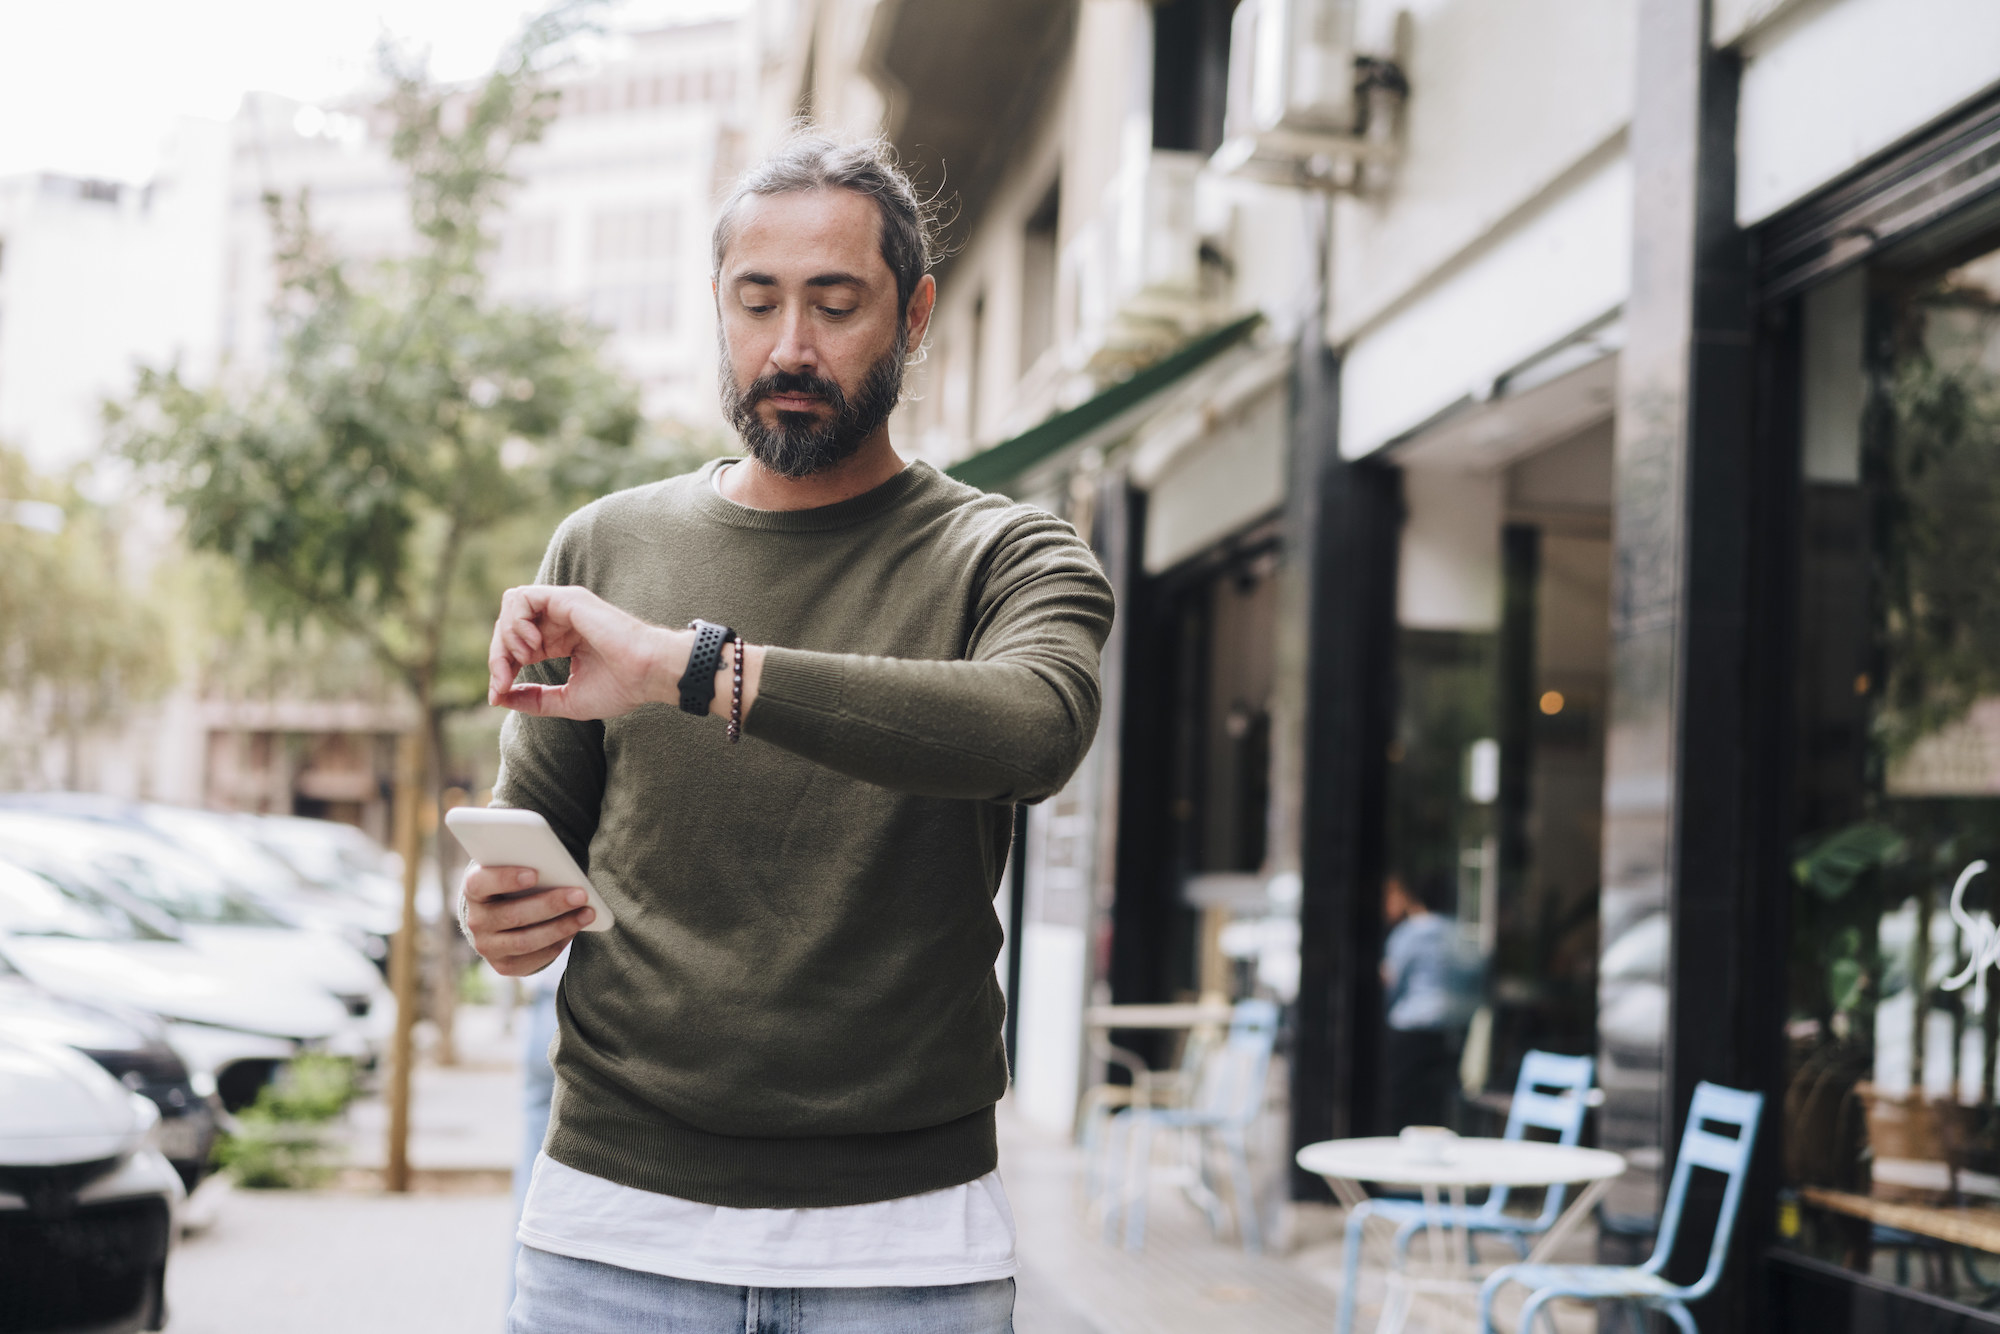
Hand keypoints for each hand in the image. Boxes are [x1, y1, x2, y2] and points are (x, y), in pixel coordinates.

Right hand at [460, 864, 594, 975]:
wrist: (500, 916)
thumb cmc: (515, 885)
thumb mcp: (515, 870)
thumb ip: (529, 867)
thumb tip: (562, 870)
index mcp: (474, 890)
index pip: (481, 884)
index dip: (505, 879)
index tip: (535, 873)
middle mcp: (476, 921)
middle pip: (513, 915)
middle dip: (550, 905)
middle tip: (580, 895)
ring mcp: (487, 946)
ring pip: (526, 941)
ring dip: (561, 927)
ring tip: (587, 914)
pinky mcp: (503, 965)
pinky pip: (534, 958)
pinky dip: (558, 943)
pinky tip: (575, 929)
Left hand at [487, 585, 683, 719]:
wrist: (647, 674)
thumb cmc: (620, 687)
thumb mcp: (566, 700)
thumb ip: (534, 699)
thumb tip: (500, 698)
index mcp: (561, 640)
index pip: (516, 646)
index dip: (501, 669)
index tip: (498, 696)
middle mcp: (560, 620)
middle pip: (508, 626)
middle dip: (498, 657)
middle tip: (503, 683)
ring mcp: (563, 607)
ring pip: (512, 606)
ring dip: (506, 637)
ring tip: (525, 659)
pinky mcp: (567, 599)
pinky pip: (522, 598)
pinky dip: (516, 622)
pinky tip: (533, 646)